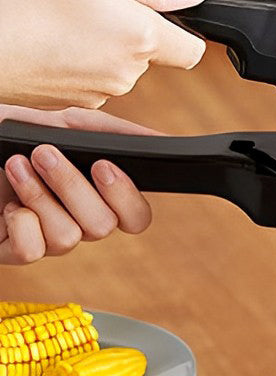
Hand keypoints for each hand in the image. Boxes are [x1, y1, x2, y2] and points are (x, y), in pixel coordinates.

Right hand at [0, 0, 208, 109]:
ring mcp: (103, 92)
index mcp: (139, 38)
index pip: (191, 50)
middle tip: (89, 5)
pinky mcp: (78, 102)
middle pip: (149, 53)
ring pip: (119, 65)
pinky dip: (79, 60)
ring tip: (63, 22)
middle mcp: (127, 73)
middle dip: (128, 28)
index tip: (164, 18)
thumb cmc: (24, 5)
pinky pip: (92, 78)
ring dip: (101, 43)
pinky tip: (52, 42)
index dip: (182, 32)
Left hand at [0, 105, 155, 264]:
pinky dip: (18, 222)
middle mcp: (80, 223)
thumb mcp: (66, 124)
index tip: (101, 166)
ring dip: (38, 195)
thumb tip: (161, 139)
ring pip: (67, 237)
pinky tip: (7, 204)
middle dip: (71, 187)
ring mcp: (50, 241)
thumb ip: (113, 132)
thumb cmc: (17, 136)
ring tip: (15, 164)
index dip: (127, 199)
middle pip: (103, 226)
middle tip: (44, 153)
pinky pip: (31, 251)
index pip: (137, 218)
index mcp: (100, 198)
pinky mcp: (17, 251)